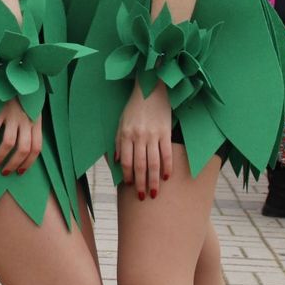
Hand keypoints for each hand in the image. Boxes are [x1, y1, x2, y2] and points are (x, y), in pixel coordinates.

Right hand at [0, 100, 41, 175]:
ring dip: (0, 157)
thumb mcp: (33, 108)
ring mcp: (13, 114)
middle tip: (5, 172)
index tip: (20, 172)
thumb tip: (26, 147)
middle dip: (14, 164)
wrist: (13, 72)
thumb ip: (31, 124)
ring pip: (8, 144)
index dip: (29, 163)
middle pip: (23, 149)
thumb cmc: (22, 93)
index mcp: (36, 121)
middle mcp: (26, 120)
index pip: (36, 148)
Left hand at [116, 84, 173, 199]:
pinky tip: (167, 177)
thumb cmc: (134, 107)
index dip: (128, 176)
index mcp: (125, 134)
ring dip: (154, 180)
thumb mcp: (121, 123)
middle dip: (141, 183)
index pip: (126, 161)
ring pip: (153, 163)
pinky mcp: (165, 132)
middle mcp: (138, 136)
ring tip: (155, 192)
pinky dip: (167, 166)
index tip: (130, 186)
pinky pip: (167, 153)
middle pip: (140, 166)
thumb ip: (119, 143)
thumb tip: (117, 162)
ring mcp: (153, 135)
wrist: (150, 88)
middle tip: (143, 196)